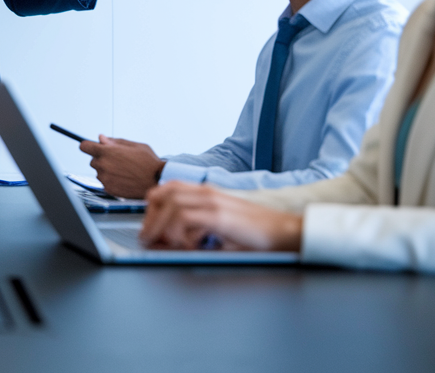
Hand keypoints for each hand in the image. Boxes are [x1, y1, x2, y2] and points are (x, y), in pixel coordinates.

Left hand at [78, 135, 164, 197]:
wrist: (157, 182)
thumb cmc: (149, 162)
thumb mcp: (135, 146)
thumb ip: (115, 142)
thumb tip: (101, 138)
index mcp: (107, 152)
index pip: (84, 146)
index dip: (88, 146)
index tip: (91, 147)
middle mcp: (103, 165)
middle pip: (92, 160)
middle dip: (102, 158)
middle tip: (118, 160)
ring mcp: (105, 178)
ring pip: (99, 172)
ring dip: (106, 170)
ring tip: (124, 171)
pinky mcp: (109, 189)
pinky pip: (105, 182)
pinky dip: (111, 180)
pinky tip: (124, 179)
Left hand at [138, 181, 302, 251]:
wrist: (286, 231)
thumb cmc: (256, 232)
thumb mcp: (221, 226)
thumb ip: (199, 227)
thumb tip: (174, 240)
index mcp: (208, 192)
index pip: (169, 188)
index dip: (153, 205)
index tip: (149, 224)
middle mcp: (208, 193)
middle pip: (165, 194)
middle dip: (151, 216)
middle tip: (149, 237)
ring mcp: (214, 202)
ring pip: (172, 205)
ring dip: (160, 225)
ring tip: (160, 243)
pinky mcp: (220, 216)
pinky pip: (187, 218)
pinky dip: (178, 232)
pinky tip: (183, 246)